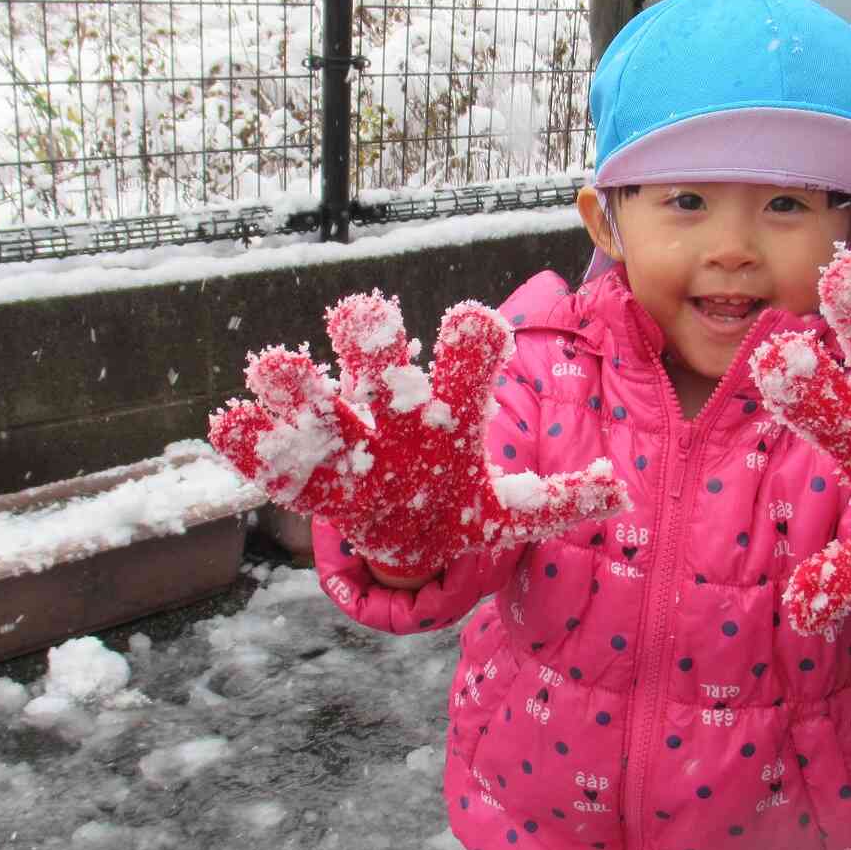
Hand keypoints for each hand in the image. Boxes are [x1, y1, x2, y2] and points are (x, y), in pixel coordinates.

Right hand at [209, 291, 628, 579]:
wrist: (405, 536)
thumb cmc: (459, 506)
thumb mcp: (511, 512)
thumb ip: (562, 501)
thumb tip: (620, 492)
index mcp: (448, 414)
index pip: (464, 366)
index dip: (470, 345)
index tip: (475, 322)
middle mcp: (393, 416)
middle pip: (384, 371)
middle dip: (373, 345)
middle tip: (363, 313)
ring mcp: (348, 446)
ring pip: (322, 406)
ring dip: (298, 387)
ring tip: (275, 366)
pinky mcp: (312, 482)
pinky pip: (276, 462)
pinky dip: (251, 444)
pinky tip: (229, 422)